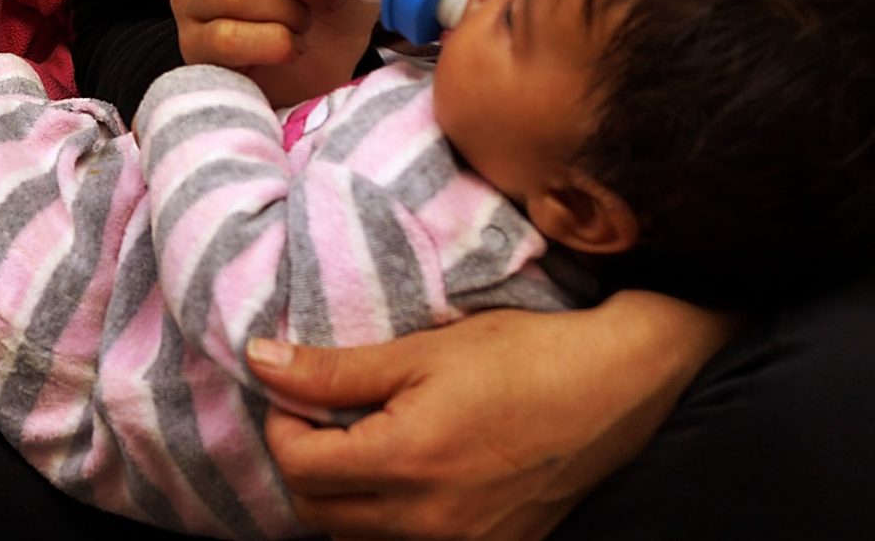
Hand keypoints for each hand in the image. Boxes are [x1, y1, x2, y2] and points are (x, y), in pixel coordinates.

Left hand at [250, 295, 736, 539]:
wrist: (615, 388)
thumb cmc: (521, 357)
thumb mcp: (420, 352)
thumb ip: (333, 369)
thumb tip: (259, 361)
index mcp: (406, 465)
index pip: (298, 466)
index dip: (283, 423)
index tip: (300, 390)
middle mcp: (430, 523)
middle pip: (318, 511)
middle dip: (304, 461)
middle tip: (324, 413)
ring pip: (357, 537)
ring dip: (342, 495)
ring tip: (364, 439)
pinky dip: (387, 517)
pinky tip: (404, 472)